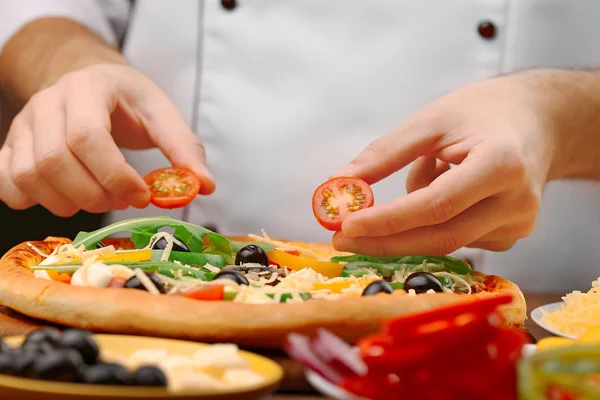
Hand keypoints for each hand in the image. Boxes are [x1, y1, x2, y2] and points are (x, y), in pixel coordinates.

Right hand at [0, 64, 214, 215]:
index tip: (142, 196)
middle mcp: (47, 103)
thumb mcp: (162, 115)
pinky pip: (7, 183)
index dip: (114, 175)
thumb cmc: (128, 101)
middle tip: (124, 200)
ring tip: (101, 198)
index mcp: (87, 88)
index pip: (87, 137)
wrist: (92, 83)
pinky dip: (34, 202)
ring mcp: (24, 125)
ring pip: (29, 176)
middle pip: (54, 162)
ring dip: (69, 202)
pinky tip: (67, 197)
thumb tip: (204, 186)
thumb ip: (184, 149)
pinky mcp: (12, 145)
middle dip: (95, 194)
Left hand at [331, 75, 555, 255]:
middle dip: (385, 240)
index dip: (388, 221)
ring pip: (445, 239)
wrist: (539, 120)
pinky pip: (457, 237)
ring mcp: (518, 224)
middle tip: (343, 238)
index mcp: (501, 164)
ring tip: (431, 167)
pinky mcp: (511, 236)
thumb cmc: (482, 112)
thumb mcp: (430, 120)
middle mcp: (517, 202)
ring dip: (414, 218)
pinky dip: (434, 219)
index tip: (346, 226)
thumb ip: (384, 154)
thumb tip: (339, 183)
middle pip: (440, 237)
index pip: (435, 206)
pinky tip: (449, 183)